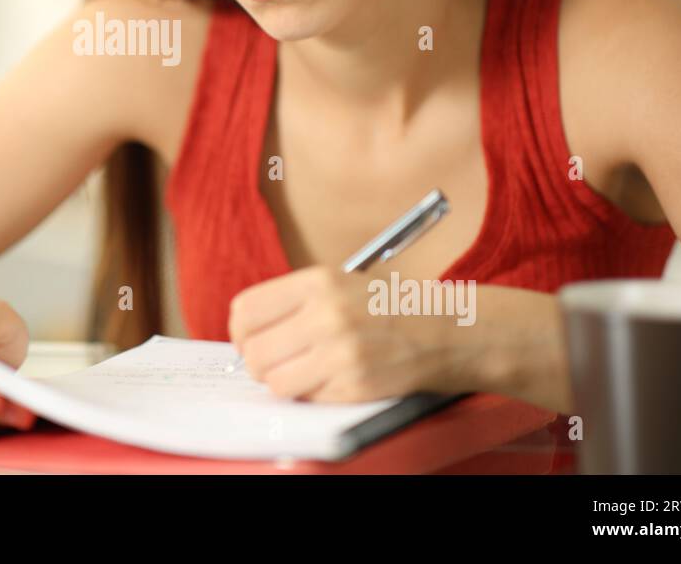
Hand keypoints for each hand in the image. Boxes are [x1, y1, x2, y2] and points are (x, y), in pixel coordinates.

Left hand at [227, 266, 463, 402]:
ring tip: (302, 371)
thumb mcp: (335, 283)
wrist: (440, 332)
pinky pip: (306, 398)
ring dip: (282, 381)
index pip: (246, 310)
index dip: (240, 331)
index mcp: (317, 282)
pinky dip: (310, 394)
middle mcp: (327, 315)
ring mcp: (341, 353)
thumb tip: (243, 334)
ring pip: (274, 381)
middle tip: (274, 361)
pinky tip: (330, 378)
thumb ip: (290, 302)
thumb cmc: (380, 308)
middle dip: (258, 362)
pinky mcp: (353, 385)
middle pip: (254, 351)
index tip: (249, 338)